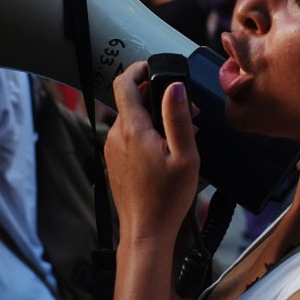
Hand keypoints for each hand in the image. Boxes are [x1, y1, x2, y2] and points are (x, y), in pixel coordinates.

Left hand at [105, 61, 200, 243]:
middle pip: (132, 101)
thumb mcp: (185, 156)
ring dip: (155, 118)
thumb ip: (178, 118)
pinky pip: (129, 136)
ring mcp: (113, 149)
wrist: (146, 232)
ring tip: (181, 136)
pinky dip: (147, 134)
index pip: (124, 84)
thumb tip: (175, 87)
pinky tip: (166, 151)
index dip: (138, 69)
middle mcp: (116, 136)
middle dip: (158, 98)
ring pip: (132, 119)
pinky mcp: (114, 161)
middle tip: (187, 112)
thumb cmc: (167, 199)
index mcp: (132, 130)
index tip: (155, 67)